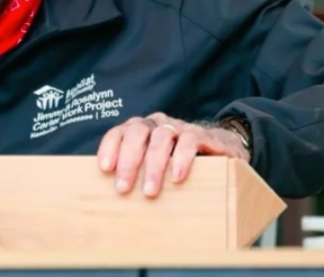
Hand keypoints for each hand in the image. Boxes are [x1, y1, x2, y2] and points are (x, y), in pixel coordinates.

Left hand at [97, 113, 249, 197]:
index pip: (118, 132)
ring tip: (149, 192)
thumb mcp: (153, 166)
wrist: (219, 149)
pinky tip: (177, 178)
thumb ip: (136, 173)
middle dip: (128, 161)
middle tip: (123, 188)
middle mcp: (156, 124)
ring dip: (153, 165)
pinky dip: (182, 159)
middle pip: (136, 134)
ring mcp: (178, 127)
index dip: (109, 148)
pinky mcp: (200, 134)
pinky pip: (189, 141)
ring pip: (161, 138)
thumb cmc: (176, 162)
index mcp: (139, 130)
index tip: (104, 169)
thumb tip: (111, 200)